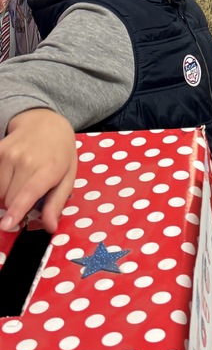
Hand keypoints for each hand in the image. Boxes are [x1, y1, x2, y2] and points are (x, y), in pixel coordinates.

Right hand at [0, 110, 77, 232]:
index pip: (28, 192)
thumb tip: (50, 227)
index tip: (7, 225)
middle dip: (15, 205)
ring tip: (19, 183)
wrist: (46, 122)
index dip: (17, 210)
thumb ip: (57, 203)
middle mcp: (26, 160)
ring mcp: (9, 153)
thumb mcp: (68, 176)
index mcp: (49, 168)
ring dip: (5, 194)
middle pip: (9, 198)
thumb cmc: (60, 153)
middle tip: (25, 197)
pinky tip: (10, 177)